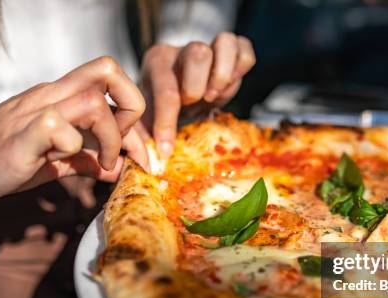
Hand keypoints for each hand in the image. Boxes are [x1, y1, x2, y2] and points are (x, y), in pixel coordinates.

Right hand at [0, 56, 146, 209]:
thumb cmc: (2, 163)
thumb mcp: (54, 163)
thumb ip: (86, 161)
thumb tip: (120, 167)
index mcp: (60, 97)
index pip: (110, 80)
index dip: (134, 112)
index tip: (134, 151)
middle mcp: (50, 96)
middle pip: (108, 70)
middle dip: (133, 106)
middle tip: (125, 145)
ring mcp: (34, 113)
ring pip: (93, 101)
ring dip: (111, 136)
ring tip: (102, 162)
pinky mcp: (19, 137)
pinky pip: (57, 127)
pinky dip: (72, 147)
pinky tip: (62, 161)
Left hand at [141, 32, 255, 153]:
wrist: (178, 92)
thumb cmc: (160, 108)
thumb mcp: (144, 120)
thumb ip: (142, 139)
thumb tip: (150, 164)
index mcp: (157, 62)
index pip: (165, 91)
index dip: (167, 124)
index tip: (167, 150)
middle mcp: (182, 49)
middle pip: (198, 54)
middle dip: (198, 87)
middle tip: (196, 104)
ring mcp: (208, 45)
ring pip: (225, 43)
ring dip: (223, 75)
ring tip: (214, 95)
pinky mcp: (231, 49)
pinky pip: (245, 50)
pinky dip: (241, 68)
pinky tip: (228, 86)